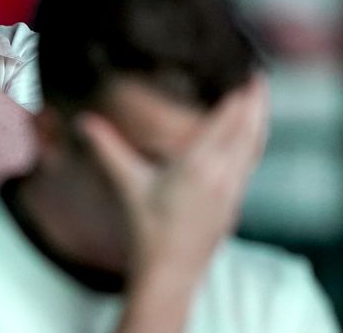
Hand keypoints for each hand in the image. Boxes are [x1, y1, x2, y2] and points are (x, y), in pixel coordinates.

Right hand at [78, 77, 267, 273]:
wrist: (170, 270)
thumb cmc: (147, 228)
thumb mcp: (127, 183)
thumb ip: (107, 148)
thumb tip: (82, 120)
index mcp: (197, 166)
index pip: (226, 121)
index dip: (238, 96)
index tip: (242, 71)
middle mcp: (222, 175)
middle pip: (248, 129)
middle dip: (255, 100)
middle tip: (258, 73)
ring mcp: (232, 189)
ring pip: (255, 145)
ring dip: (260, 118)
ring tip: (260, 95)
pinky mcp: (235, 201)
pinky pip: (252, 161)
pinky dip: (255, 139)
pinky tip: (252, 133)